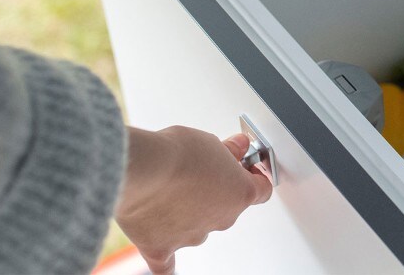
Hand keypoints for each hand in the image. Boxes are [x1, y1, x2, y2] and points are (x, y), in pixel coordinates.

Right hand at [117, 126, 273, 274]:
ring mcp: (193, 237)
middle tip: (197, 171)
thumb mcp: (210, 141)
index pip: (261, 189)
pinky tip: (166, 249)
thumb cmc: (177, 154)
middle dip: (216, 191)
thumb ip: (228, 150)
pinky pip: (167, 263)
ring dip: (189, 214)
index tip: (245, 167)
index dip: (253, 176)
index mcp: (240, 193)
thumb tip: (238, 147)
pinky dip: (167, 254)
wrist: (142, 170)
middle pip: (227, 208)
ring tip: (167, 191)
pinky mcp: (162, 249)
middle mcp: (222, 220)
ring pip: (198, 228)